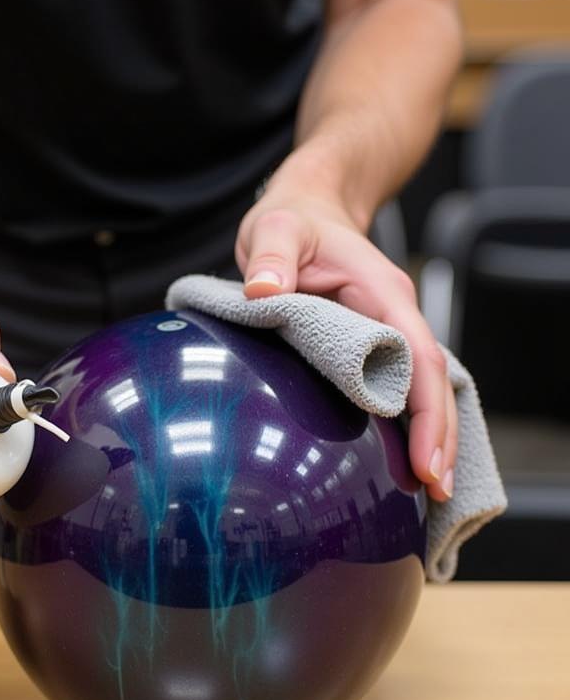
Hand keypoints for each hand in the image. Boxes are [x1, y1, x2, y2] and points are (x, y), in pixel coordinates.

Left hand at [236, 190, 455, 503]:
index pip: (418, 357)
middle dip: (438, 436)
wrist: (305, 209)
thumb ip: (270, 258)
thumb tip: (262, 290)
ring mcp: (384, 329)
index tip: (426, 458)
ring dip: (426, 435)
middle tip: (435, 491)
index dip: (426, 411)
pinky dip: (403, 421)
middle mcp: (393, 314)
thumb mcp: (275, 230)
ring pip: (417, 388)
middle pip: (429, 382)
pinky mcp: (368, 342)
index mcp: (381, 292)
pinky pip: (394, 384)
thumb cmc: (292, 222)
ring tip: (427, 489)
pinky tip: (398, 457)